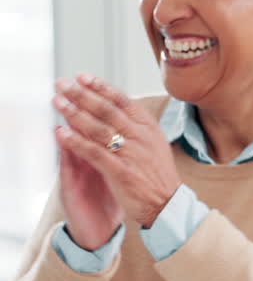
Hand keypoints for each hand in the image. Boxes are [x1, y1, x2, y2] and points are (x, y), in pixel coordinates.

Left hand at [51, 74, 181, 229]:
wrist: (168, 204)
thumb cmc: (157, 174)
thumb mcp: (154, 143)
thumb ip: (135, 126)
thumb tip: (113, 107)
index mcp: (149, 127)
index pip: (122, 100)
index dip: (101, 87)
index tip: (82, 77)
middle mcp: (141, 137)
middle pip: (107, 110)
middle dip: (82, 94)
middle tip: (62, 84)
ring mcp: (131, 154)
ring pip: (99, 128)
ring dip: (75, 113)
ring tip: (58, 102)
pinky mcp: (121, 172)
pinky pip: (94, 153)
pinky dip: (76, 142)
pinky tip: (61, 133)